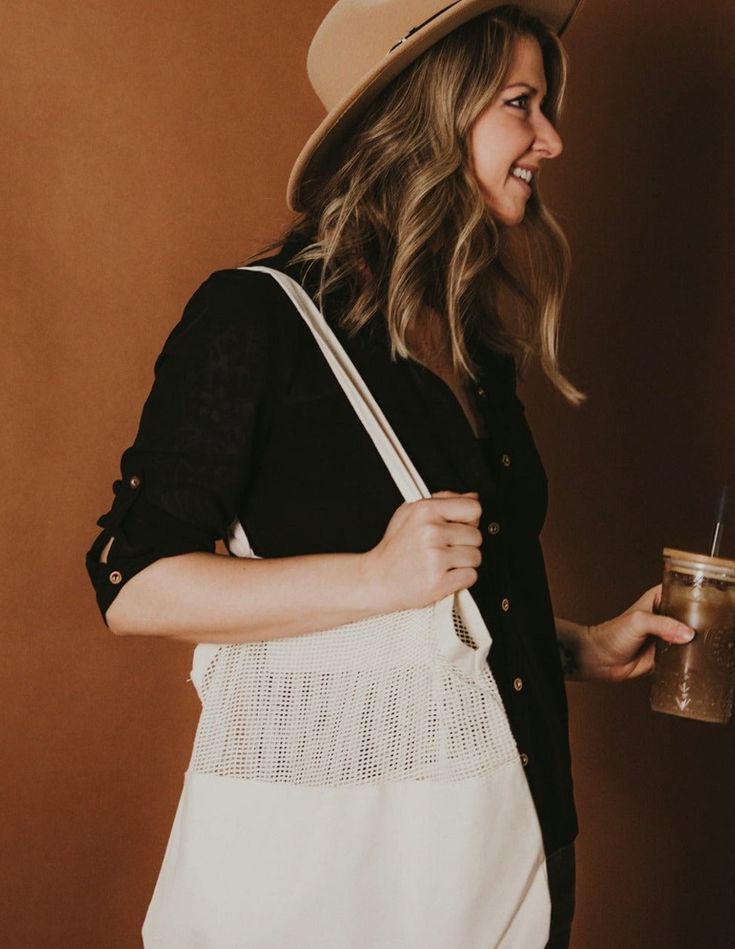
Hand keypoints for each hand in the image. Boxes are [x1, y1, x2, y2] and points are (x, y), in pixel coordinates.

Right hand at [364, 491, 482, 611]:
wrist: (377, 579)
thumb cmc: (395, 547)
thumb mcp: (410, 512)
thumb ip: (443, 500)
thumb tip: (473, 497)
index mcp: (425, 511)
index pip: (473, 508)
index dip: (470, 520)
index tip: (459, 527)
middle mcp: (431, 532)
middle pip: (477, 536)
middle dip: (465, 543)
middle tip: (445, 548)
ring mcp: (435, 558)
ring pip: (476, 557)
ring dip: (464, 562)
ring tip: (444, 562)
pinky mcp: (439, 582)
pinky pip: (471, 576)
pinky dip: (461, 579)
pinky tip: (444, 574)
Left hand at [573, 585, 694, 681]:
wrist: (600, 659)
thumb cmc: (612, 634)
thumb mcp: (638, 621)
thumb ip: (663, 625)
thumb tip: (687, 634)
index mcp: (657, 600)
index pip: (680, 592)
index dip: (693, 596)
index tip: (704, 603)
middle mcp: (663, 617)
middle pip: (688, 616)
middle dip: (696, 622)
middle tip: (703, 628)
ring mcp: (665, 636)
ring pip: (687, 638)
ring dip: (692, 642)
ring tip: (700, 643)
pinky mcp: (665, 655)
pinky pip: (682, 656)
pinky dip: (687, 658)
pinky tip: (692, 659)